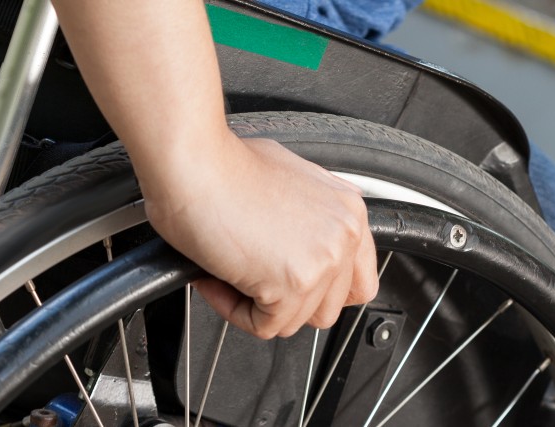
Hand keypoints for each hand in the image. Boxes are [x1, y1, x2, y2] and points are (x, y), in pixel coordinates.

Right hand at [139, 136, 377, 338]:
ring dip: (257, 305)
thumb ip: (312, 215)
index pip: (360, 282)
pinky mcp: (294, 283)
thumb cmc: (224, 165)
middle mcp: (344, 236)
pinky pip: (265, 325)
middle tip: (252, 279)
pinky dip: (234, 310)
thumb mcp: (290, 179)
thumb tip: (305, 240)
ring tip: (227, 271)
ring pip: (295, 320)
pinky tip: (217, 277)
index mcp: (349, 211)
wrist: (193, 163)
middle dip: (287, 302)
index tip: (294, 289)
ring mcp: (324, 260)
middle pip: (328, 308)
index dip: (321, 293)